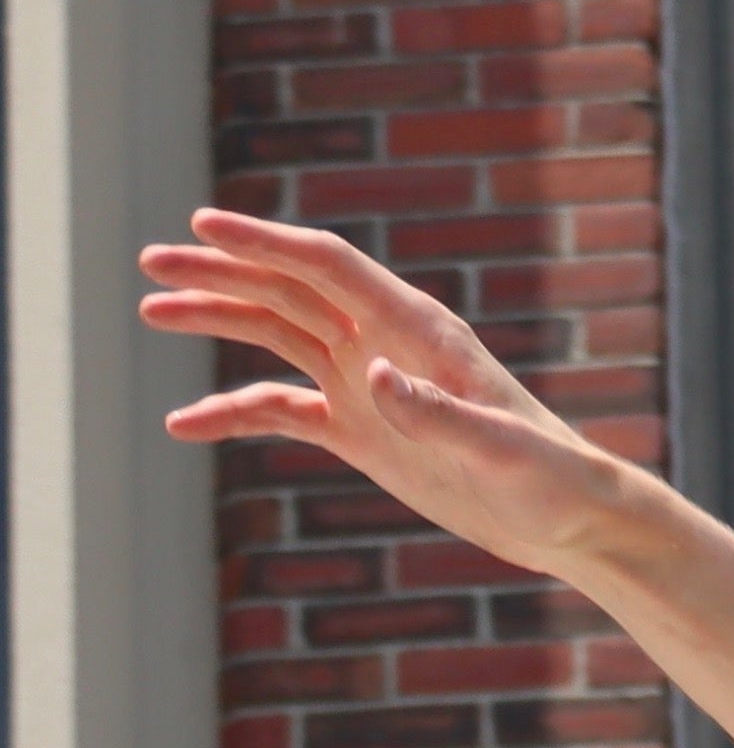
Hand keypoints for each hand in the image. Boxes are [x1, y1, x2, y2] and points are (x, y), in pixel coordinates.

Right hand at [139, 209, 648, 577]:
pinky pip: (282, 410)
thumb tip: (373, 375)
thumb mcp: (500, 450)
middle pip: (288, 291)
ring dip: (217, 319)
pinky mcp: (361, 431)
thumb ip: (438, 412)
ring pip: (276, 335)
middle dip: (221, 273)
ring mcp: (368, 386)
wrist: (568, 520)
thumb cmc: (549, 478)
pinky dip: (233, 411)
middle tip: (151, 263)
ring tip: (151, 310)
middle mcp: (384, 344)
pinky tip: (184, 424)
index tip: (203, 226)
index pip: (329, 266)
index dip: (266, 243)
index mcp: (419, 329)